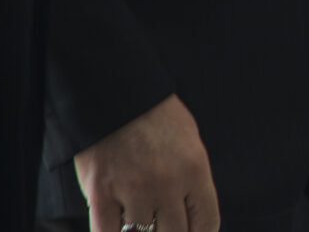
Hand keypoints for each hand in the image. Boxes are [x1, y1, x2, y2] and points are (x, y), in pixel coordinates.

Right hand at [73, 95, 218, 231]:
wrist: (113, 91)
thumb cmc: (153, 115)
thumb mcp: (188, 141)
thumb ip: (192, 179)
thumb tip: (193, 213)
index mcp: (194, 169)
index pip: (207, 222)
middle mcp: (167, 184)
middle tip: (163, 228)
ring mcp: (133, 190)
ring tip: (141, 225)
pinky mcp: (101, 194)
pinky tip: (117, 230)